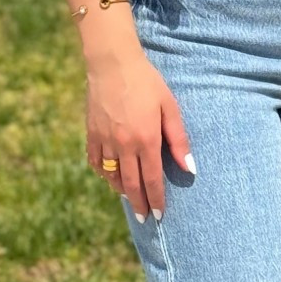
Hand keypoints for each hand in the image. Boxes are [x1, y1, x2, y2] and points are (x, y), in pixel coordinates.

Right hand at [86, 44, 194, 220]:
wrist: (112, 63)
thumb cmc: (147, 83)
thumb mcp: (170, 108)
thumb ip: (179, 140)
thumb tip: (189, 168)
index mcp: (146, 140)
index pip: (151, 180)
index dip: (156, 199)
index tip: (159, 215)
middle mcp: (123, 145)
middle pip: (131, 184)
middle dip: (139, 203)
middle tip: (144, 218)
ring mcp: (104, 140)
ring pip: (111, 175)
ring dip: (121, 190)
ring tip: (130, 198)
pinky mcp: (91, 133)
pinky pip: (95, 161)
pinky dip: (102, 173)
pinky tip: (109, 177)